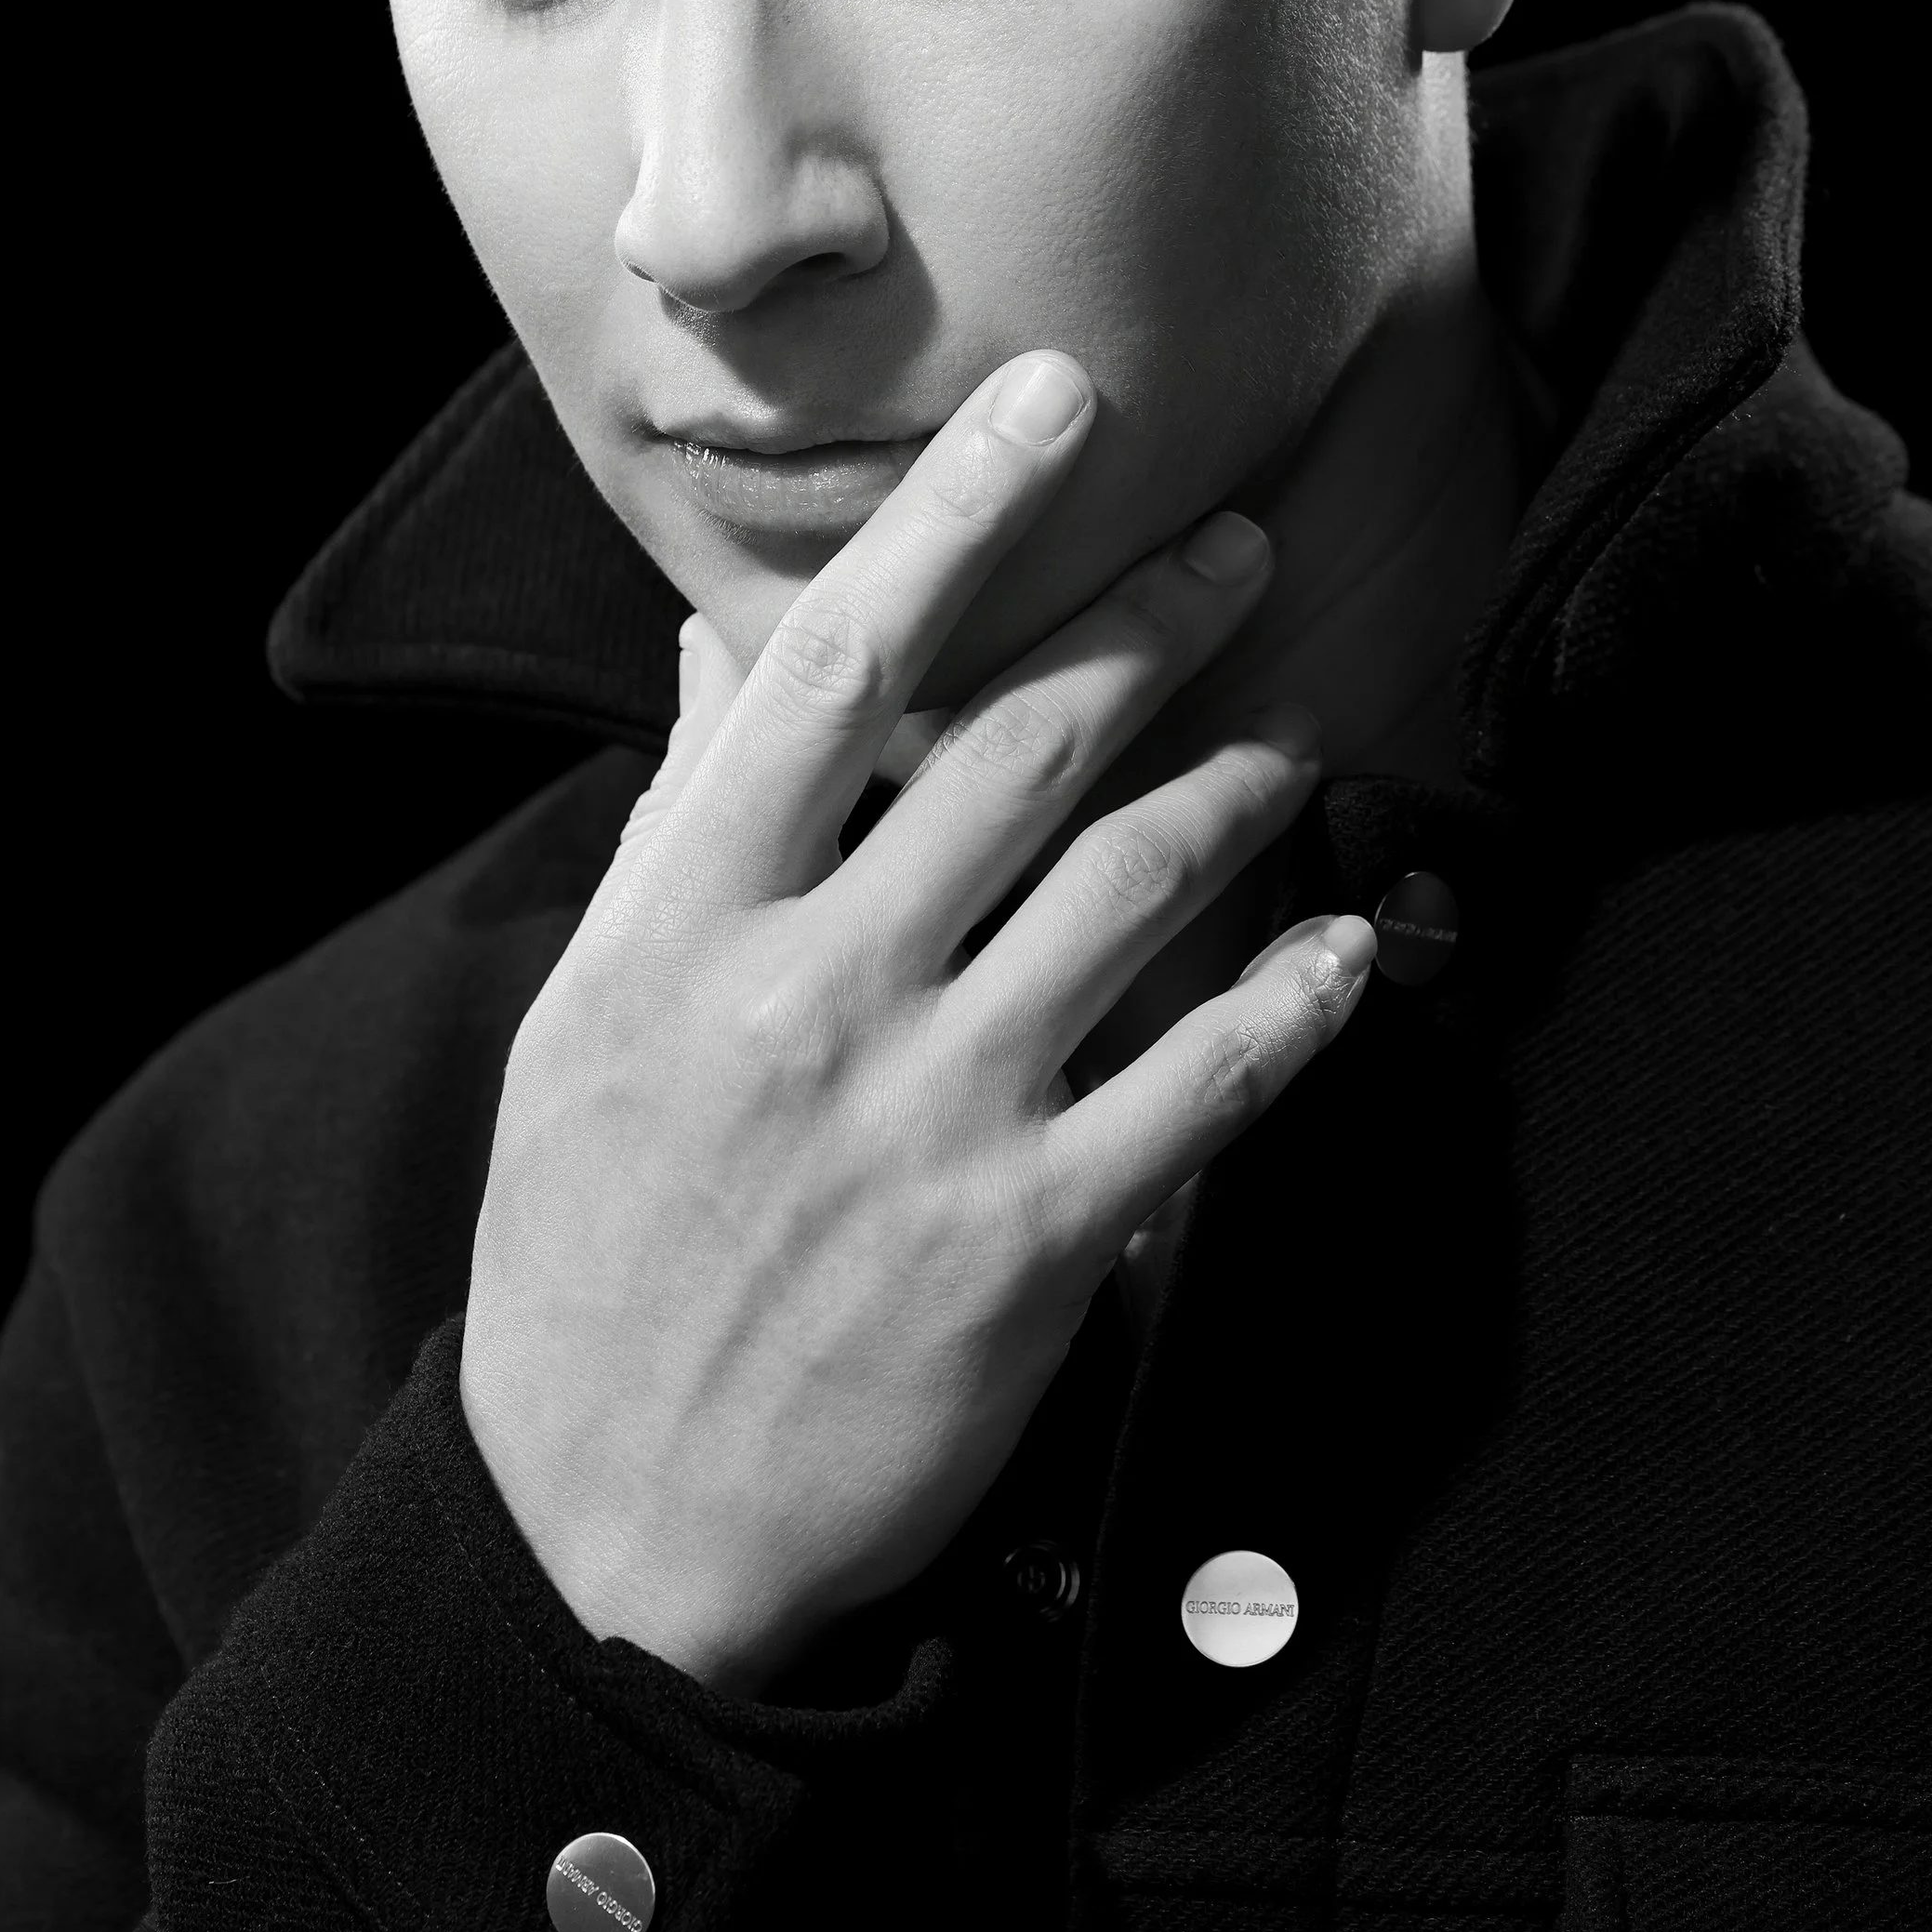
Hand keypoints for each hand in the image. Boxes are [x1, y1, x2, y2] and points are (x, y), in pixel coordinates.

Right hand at [459, 352, 1376, 1691]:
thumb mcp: (583, 1024)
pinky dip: (1295, 996)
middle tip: (1235, 543)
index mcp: (686, 927)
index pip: (831, 666)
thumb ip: (677, 832)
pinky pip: (1204, 1079)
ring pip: (1134, 885)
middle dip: (1148, 618)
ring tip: (1296, 728)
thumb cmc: (582, 1257)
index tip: (1050, 403)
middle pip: (1017, 747)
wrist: (606, 1528)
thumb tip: (727, 658)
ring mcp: (933, 1116)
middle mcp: (814, 993)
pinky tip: (1349, 941)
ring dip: (1241, 783)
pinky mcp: (1034, 1239)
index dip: (955, 515)